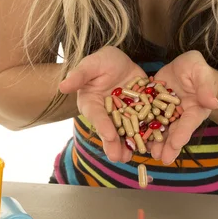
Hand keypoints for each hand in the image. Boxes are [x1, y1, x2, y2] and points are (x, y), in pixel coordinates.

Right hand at [59, 46, 145, 162]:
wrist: (120, 61)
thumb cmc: (100, 62)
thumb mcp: (90, 65)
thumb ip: (79, 75)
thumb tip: (62, 86)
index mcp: (92, 104)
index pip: (97, 116)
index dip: (102, 126)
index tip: (108, 135)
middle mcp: (108, 114)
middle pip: (111, 130)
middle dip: (114, 144)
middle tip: (119, 157)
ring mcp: (125, 114)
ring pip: (128, 131)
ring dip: (131, 144)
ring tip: (135, 156)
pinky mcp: (140, 111)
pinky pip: (145, 122)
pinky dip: (149, 133)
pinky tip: (155, 142)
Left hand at [152, 51, 217, 164]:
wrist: (179, 66)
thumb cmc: (194, 67)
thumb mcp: (199, 70)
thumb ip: (205, 86)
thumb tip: (213, 103)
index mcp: (196, 108)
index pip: (190, 122)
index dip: (183, 133)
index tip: (176, 144)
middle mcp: (181, 116)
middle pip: (175, 132)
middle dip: (169, 146)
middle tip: (162, 159)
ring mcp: (166, 115)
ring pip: (161, 130)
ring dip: (156, 143)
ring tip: (149, 154)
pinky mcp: (153, 110)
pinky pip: (147, 121)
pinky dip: (142, 130)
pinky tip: (135, 139)